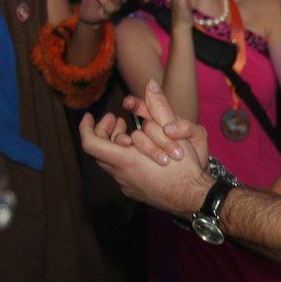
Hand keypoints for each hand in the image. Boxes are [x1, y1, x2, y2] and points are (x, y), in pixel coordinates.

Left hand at [80, 80, 210, 216]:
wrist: (193, 197)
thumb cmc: (184, 166)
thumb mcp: (173, 132)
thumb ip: (159, 106)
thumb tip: (150, 84)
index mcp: (125, 160)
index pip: (91, 144)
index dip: (86, 128)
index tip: (89, 116)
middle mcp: (121, 175)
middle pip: (100, 152)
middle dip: (105, 133)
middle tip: (117, 121)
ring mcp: (127, 186)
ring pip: (111, 163)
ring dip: (117, 146)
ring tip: (130, 134)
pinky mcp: (135, 192)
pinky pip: (123, 174)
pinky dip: (125, 159)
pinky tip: (141, 154)